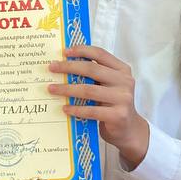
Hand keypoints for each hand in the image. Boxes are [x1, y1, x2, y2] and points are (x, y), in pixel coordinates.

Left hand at [49, 44, 149, 168]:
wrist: (129, 129)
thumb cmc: (113, 104)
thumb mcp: (109, 85)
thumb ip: (95, 75)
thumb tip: (64, 65)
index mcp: (122, 70)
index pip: (100, 54)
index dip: (82, 50)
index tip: (64, 52)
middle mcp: (124, 81)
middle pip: (91, 69)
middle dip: (68, 67)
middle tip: (52, 68)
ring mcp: (123, 99)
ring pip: (88, 90)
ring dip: (67, 89)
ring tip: (52, 89)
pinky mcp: (118, 115)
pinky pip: (91, 111)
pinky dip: (76, 109)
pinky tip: (64, 108)